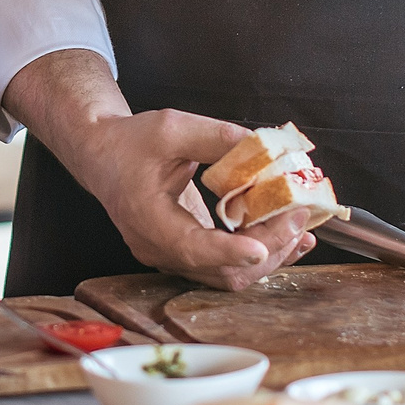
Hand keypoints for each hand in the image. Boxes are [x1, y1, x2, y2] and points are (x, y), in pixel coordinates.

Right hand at [65, 107, 321, 290]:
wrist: (104, 156)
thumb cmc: (130, 142)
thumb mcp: (172, 128)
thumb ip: (217, 137)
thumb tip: (264, 147)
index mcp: (148, 219)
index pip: (191, 248)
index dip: (229, 251)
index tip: (262, 246)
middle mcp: (159, 248)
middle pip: (219, 271)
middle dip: (268, 247)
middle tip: (298, 216)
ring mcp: (171, 257)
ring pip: (227, 275)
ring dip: (270, 255)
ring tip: (301, 229)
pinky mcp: (184, 254)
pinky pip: (225, 266)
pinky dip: (258, 253)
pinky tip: (285, 235)